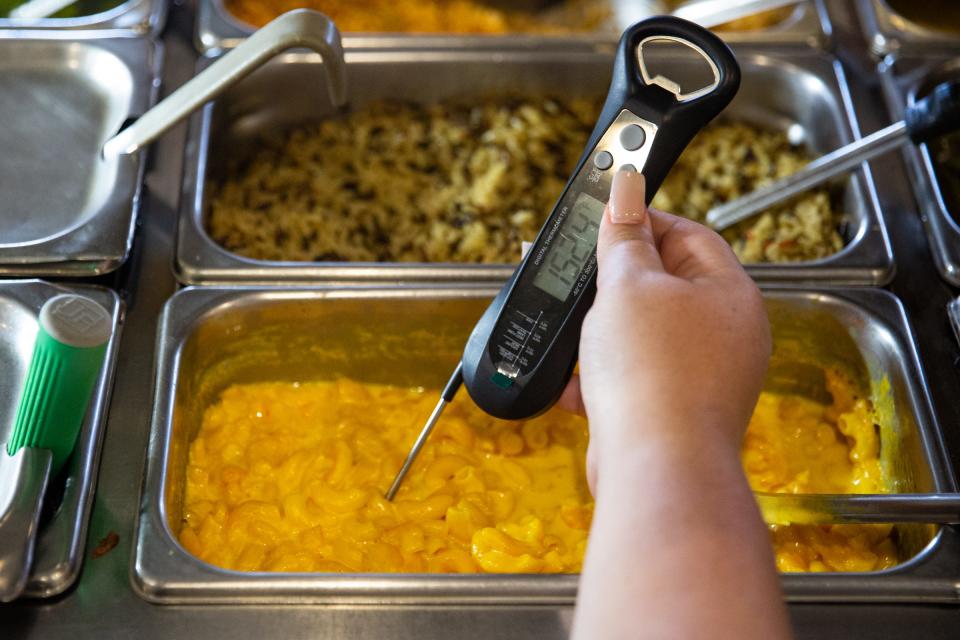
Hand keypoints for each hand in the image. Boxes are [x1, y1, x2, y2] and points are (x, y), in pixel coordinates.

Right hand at [557, 167, 770, 492]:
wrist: (655, 470)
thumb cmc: (654, 375)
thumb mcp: (628, 286)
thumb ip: (624, 237)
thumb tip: (626, 183)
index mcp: (731, 296)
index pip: (689, 235)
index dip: (643, 220)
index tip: (604, 218)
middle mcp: (725, 337)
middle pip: (665, 287)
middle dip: (613, 282)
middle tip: (577, 275)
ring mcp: (702, 378)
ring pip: (643, 336)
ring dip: (602, 331)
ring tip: (572, 329)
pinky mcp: (672, 413)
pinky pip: (634, 378)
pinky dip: (603, 375)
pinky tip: (574, 380)